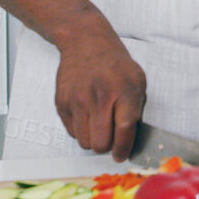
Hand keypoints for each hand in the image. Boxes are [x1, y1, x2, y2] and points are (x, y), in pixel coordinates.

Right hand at [53, 33, 147, 162]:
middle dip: (107, 146)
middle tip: (110, 137)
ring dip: (93, 140)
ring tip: (98, 126)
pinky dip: (81, 131)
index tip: (121, 155)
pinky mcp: (62, 103)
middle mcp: (99, 97)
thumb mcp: (137, 80)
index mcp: (123, 91)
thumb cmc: (115, 64)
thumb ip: (136, 109)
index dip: (123, 148)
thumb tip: (130, 139)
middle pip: (100, 143)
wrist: (85, 42)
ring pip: (84, 142)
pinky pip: (72, 132)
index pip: (124, 130)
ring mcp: (77, 100)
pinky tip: (87, 116)